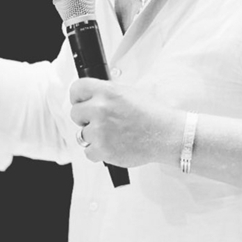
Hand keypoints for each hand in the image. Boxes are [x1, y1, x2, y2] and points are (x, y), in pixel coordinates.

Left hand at [69, 78, 184, 167]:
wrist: (165, 133)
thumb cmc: (151, 113)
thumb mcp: (128, 92)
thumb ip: (106, 93)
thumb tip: (90, 97)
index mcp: (107, 91)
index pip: (76, 89)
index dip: (78, 97)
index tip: (80, 102)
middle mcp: (100, 109)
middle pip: (75, 113)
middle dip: (85, 118)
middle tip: (100, 121)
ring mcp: (100, 130)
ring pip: (81, 134)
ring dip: (93, 136)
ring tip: (112, 134)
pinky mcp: (103, 150)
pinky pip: (88, 152)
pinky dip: (98, 151)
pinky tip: (112, 145)